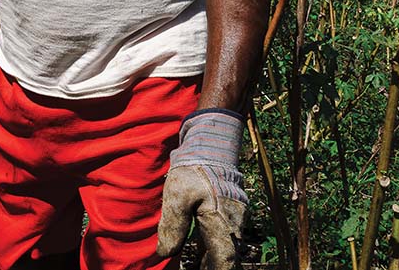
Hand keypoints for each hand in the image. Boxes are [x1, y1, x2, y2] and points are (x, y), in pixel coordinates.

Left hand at [156, 110, 246, 268]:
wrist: (211, 142)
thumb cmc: (194, 168)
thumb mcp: (177, 196)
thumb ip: (173, 226)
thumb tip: (166, 252)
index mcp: (222, 223)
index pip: (224, 261)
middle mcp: (233, 223)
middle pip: (226, 257)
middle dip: (212, 267)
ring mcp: (232, 216)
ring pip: (224, 247)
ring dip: (211, 260)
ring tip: (195, 268)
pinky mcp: (227, 209)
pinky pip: (221, 235)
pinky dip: (211, 247)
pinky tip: (199, 253)